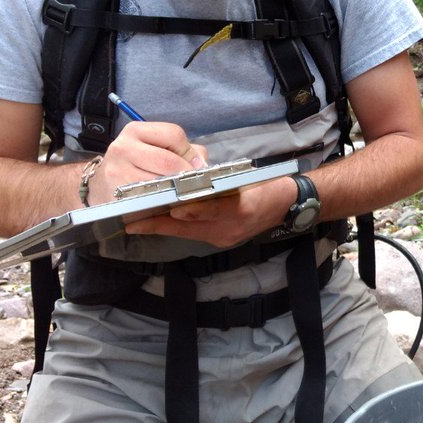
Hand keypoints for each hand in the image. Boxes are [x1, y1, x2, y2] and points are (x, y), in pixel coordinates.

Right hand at [86, 121, 207, 206]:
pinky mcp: (116, 194)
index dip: (189, 152)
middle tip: (192, 183)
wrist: (100, 185)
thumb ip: (185, 151)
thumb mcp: (156, 148)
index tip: (195, 166)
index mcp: (136, 130)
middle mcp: (123, 147)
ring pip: (160, 182)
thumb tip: (203, 164)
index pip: (174, 134)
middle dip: (186, 174)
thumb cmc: (137, 164)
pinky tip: (164, 201)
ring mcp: (117, 171)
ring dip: (175, 190)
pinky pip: (148, 198)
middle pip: (169, 160)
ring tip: (178, 192)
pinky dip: (162, 201)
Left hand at [124, 178, 297, 247]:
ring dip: (163, 227)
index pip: (202, 210)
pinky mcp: (223, 239)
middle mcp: (229, 229)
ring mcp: (225, 237)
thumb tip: (187, 199)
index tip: (151, 212)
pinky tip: (162, 222)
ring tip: (139, 222)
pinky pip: (195, 235)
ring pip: (187, 233)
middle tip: (131, 222)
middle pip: (187, 228)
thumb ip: (220, 191)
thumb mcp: (249, 183)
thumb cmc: (269, 187)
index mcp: (238, 210)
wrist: (291, 205)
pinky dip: (177, 229)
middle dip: (158, 224)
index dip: (175, 212)